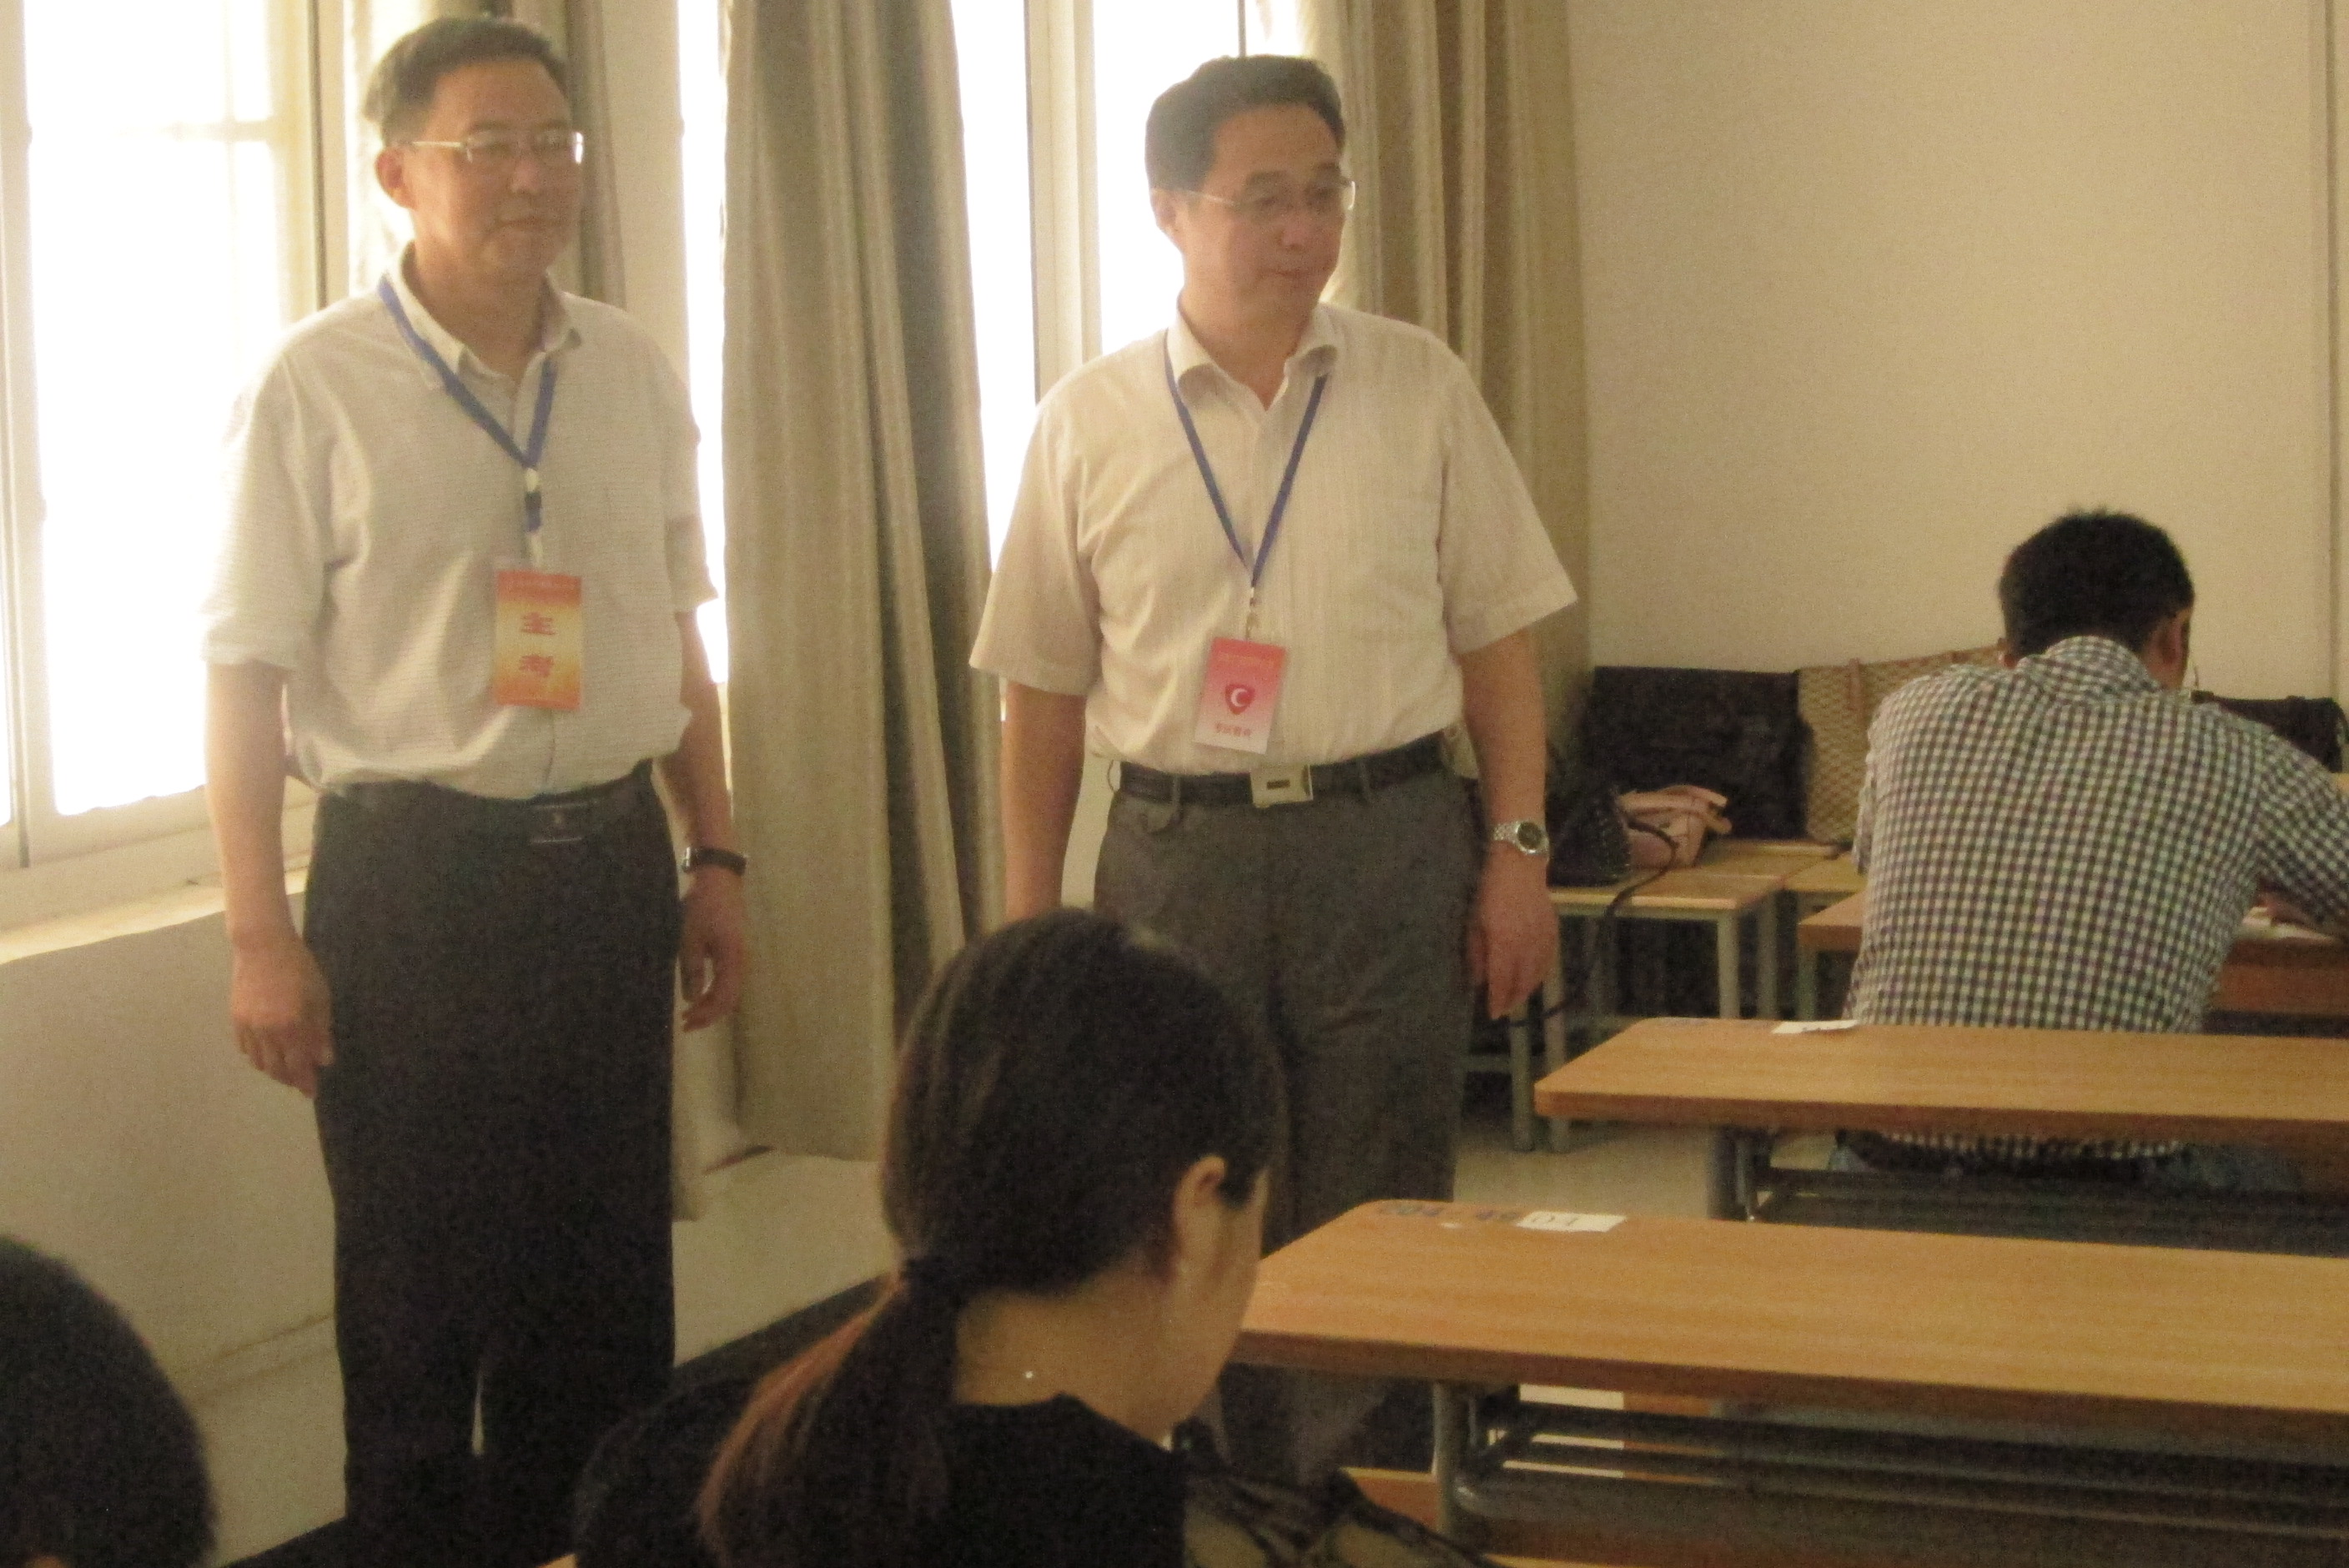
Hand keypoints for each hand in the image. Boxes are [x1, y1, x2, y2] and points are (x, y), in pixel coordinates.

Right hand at [230, 933, 333, 1096]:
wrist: (262, 947)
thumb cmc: (299, 967)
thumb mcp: (319, 997)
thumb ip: (320, 1031)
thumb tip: (323, 1059)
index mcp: (291, 1025)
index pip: (298, 1064)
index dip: (305, 1081)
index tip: (311, 1093)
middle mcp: (266, 1031)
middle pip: (276, 1069)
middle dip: (289, 1079)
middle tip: (300, 1082)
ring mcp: (248, 1026)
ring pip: (258, 1061)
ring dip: (272, 1070)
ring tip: (286, 1069)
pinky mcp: (236, 1019)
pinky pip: (245, 1048)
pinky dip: (257, 1056)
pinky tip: (268, 1053)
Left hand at [678, 867, 747, 1030]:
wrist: (719, 878)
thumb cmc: (702, 907)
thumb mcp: (689, 939)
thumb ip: (691, 970)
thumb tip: (692, 998)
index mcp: (732, 960)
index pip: (723, 998)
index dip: (706, 1015)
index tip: (686, 1023)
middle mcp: (741, 961)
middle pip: (729, 999)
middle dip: (709, 1014)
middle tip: (686, 1023)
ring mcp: (740, 955)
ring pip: (729, 990)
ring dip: (711, 1003)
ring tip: (691, 1011)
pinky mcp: (735, 949)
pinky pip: (728, 978)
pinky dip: (715, 990)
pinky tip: (701, 992)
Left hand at [1467, 848, 1556, 1020]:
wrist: (1520, 866)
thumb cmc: (1490, 891)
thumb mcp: (1475, 922)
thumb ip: (1477, 953)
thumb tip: (1477, 980)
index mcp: (1504, 943)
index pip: (1502, 981)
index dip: (1498, 1000)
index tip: (1493, 1013)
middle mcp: (1526, 946)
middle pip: (1522, 982)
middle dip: (1513, 999)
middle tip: (1504, 1009)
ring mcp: (1542, 939)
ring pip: (1538, 974)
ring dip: (1527, 989)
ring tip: (1517, 997)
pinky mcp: (1553, 932)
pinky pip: (1549, 961)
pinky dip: (1541, 974)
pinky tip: (1534, 978)